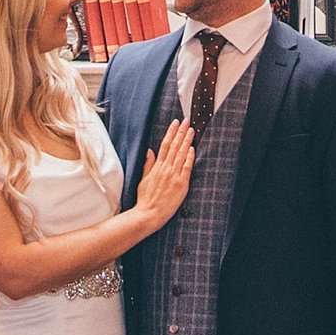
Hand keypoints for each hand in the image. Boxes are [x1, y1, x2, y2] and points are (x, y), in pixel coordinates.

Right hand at [131, 118, 196, 233]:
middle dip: (181, 132)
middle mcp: (165, 169)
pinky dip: (190, 157)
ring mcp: (174, 176)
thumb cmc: (145, 199)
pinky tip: (192, 148)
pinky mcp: (181, 185)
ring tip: (191, 130)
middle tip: (187, 120)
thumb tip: (149, 150)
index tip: (175, 123)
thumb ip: (148, 164)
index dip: (171, 132)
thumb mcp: (143, 179)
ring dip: (187, 141)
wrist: (148, 214)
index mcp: (156, 167)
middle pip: (174, 146)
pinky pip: (187, 168)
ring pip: (181, 154)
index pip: (165, 145)